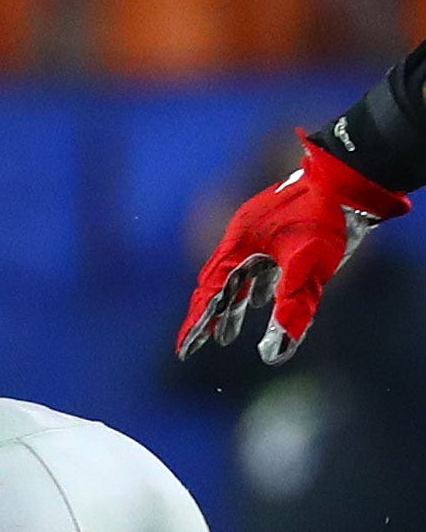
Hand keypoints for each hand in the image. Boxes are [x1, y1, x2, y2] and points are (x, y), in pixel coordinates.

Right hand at [180, 138, 407, 363]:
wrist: (348, 177)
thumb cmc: (325, 220)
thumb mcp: (307, 269)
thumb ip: (290, 310)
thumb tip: (275, 354)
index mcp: (238, 245)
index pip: (209, 293)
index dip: (196, 323)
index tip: (184, 350)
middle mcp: (240, 238)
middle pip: (217, 285)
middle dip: (212, 316)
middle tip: (204, 343)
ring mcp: (257, 232)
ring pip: (237, 276)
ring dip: (234, 305)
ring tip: (229, 334)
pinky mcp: (274, 229)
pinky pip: (254, 264)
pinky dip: (253, 286)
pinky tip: (261, 299)